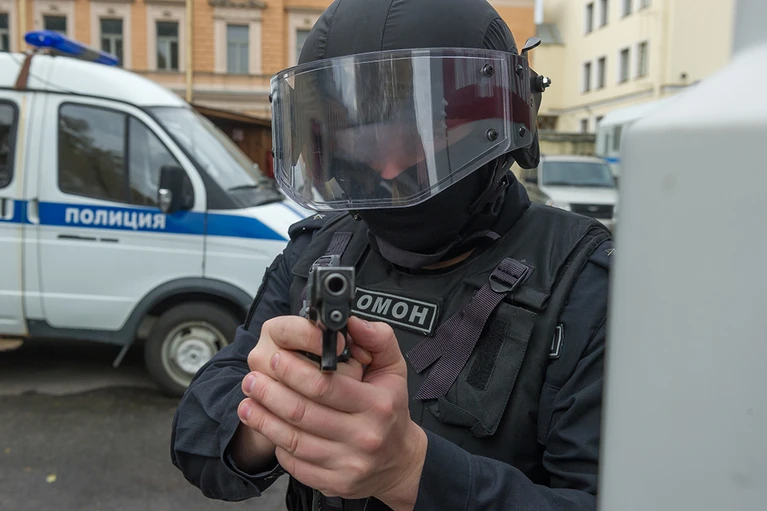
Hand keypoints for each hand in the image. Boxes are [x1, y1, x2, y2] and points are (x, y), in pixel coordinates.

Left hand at [241, 316, 427, 509]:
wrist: (399, 460)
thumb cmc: (391, 409)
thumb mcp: (394, 369)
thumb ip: (377, 339)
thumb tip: (353, 322)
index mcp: (376, 404)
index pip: (326, 386)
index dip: (294, 371)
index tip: (276, 358)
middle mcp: (364, 436)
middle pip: (303, 412)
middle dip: (270, 393)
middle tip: (252, 378)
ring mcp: (348, 463)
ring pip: (293, 439)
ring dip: (263, 419)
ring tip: (247, 402)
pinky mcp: (334, 482)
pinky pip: (295, 463)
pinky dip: (276, 445)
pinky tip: (266, 428)